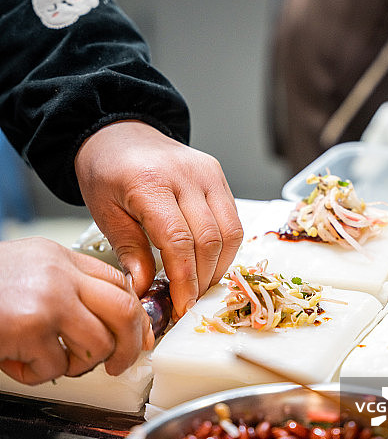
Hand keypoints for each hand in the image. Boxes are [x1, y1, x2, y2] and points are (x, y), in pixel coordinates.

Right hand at [0, 238, 153, 384]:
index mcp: (59, 257)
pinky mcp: (31, 328)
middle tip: (119, 364)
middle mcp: (59, 274)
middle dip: (128, 345)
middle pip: (124, 310)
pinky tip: (15, 362)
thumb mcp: (27, 270)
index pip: (118, 282)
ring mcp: (48, 299)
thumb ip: (65, 285)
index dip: (134, 316)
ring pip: (97, 345)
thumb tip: (105, 320)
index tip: (136, 336)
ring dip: (78, 366)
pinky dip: (37, 375)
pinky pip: (56, 368)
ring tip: (49, 363)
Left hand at [74, 121, 243, 316]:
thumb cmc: (107, 172)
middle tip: (189, 301)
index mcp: (150, 183)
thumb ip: (129, 250)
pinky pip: (232, 219)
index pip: (179, 241)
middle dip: (203, 278)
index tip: (181, 305)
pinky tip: (207, 261)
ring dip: (219, 266)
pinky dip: (224, 247)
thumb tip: (145, 289)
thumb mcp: (104, 213)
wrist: (119, 133)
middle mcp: (185, 174)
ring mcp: (207, 173)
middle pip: (210, 239)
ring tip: (200, 284)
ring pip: (230, 231)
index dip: (185, 279)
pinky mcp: (217, 175)